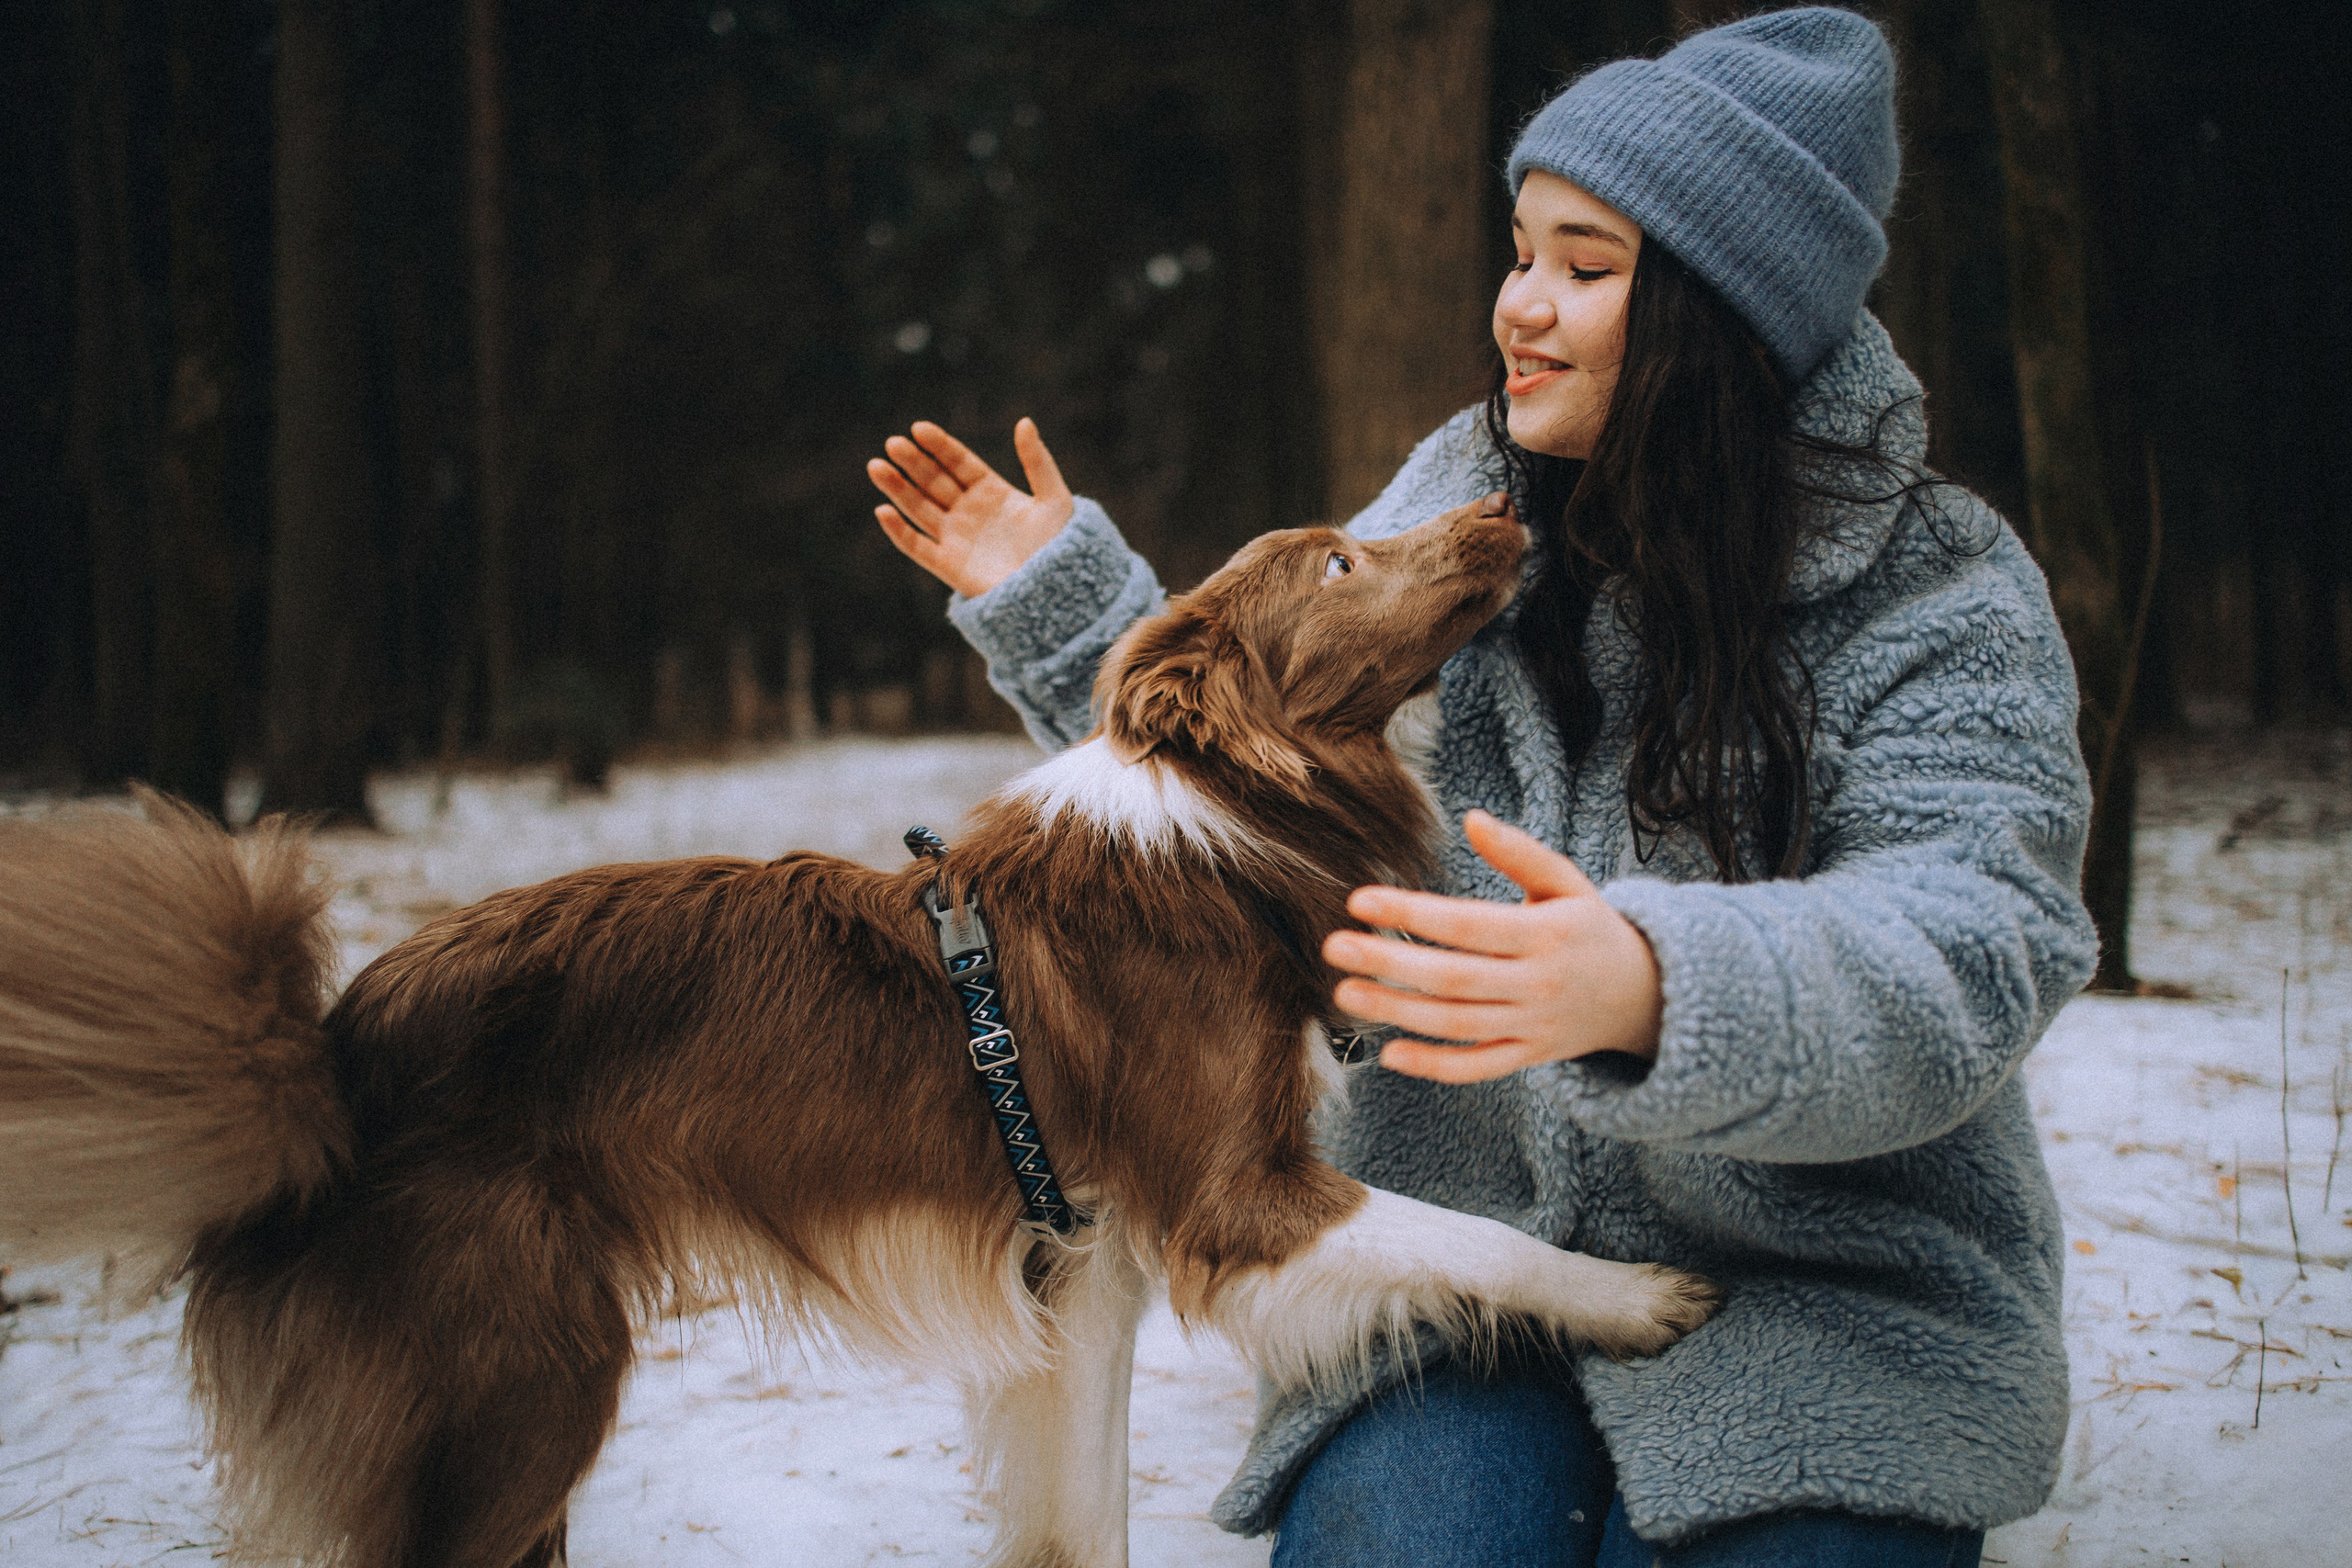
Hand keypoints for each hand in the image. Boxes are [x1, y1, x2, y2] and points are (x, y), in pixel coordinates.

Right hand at [867, 418, 1074, 597]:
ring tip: (877, 467)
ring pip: (919, 508)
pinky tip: (884, 511)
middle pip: (933, 481)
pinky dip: (899, 531)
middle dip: (912, 462)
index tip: (919, 428)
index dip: (939, 445)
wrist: (1058, 592)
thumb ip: (1038, 461)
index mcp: (991, 491)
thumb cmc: (1062, 547)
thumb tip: (1024, 421)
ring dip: (897, 489)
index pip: (958, 462)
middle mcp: (968, 511)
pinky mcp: (948, 565)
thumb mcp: (1054, 499)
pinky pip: (917, 546)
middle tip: (893, 443)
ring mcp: (956, 537)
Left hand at [1323, 811, 1663, 1083]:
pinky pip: (1477, 1067)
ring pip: (1456, 1024)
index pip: (1467, 924)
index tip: (1359, 900)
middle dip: (1389, 962)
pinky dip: (1435, 1066)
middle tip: (1333, 946)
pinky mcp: (1526, 1056)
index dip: (1412, 913)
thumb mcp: (1567, 882)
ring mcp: (1531, 1025)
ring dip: (1396, 1011)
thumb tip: (1472, 818)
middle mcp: (1537, 984)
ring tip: (1345, 991)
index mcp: (1545, 934)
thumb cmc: (1588, 926)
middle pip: (1452, 978)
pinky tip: (1389, 1054)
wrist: (1642, 994)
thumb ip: (1520, 852)